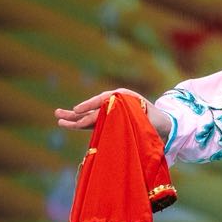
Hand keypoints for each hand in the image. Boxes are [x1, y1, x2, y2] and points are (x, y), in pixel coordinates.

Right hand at [54, 89, 170, 144]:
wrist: (164, 123)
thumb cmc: (157, 121)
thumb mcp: (147, 120)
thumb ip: (134, 120)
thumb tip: (120, 123)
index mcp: (123, 98)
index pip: (103, 102)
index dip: (90, 106)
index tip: (77, 111)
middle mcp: (115, 102)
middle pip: (93, 109)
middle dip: (75, 113)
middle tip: (57, 114)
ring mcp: (111, 111)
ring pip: (90, 115)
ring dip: (75, 118)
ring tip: (59, 118)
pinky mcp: (110, 120)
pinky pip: (94, 121)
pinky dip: (83, 123)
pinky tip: (70, 123)